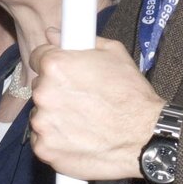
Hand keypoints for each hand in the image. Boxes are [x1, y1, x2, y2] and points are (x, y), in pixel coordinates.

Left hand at [28, 38, 164, 180]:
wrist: (145, 137)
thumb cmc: (132, 95)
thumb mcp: (114, 54)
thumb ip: (80, 41)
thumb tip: (52, 34)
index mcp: (56, 66)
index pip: (38, 57)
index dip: (53, 64)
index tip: (65, 74)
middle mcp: (44, 93)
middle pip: (40, 88)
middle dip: (56, 91)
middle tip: (82, 100)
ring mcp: (42, 124)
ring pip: (40, 115)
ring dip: (55, 117)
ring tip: (83, 121)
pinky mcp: (44, 149)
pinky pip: (42, 140)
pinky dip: (55, 140)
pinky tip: (77, 138)